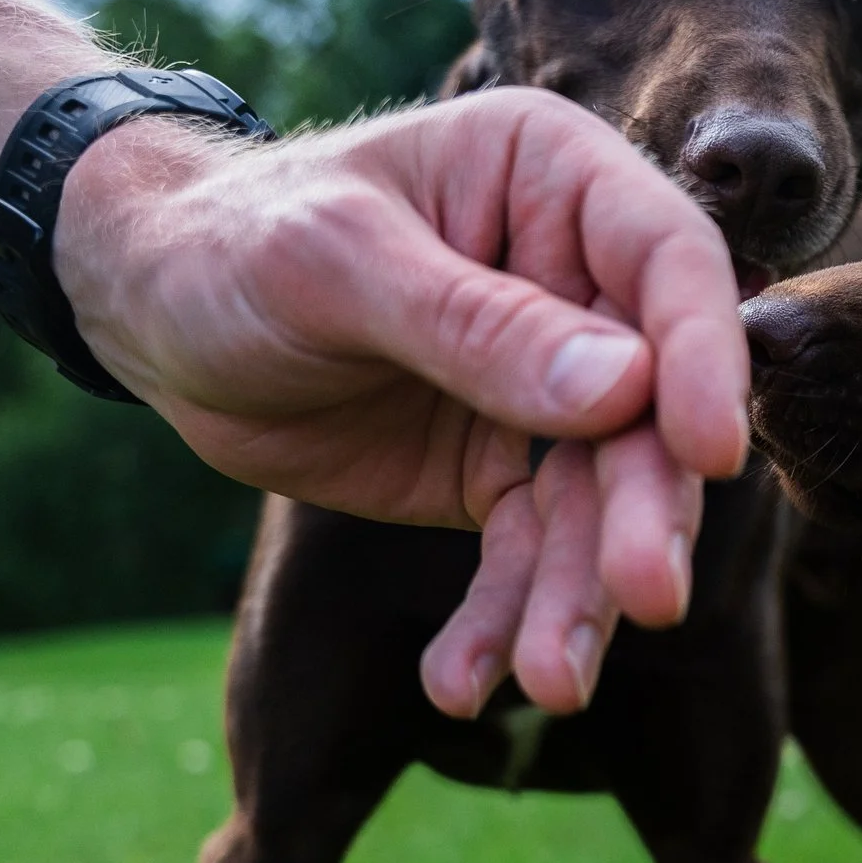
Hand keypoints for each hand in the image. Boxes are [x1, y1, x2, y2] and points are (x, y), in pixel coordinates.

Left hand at [57, 88, 748, 714]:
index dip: (704, 357)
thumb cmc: (233, 240)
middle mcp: (581, 285)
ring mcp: (554, 389)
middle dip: (642, 513)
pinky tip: (462, 679)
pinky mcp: (509, 474)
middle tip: (646, 598)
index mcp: (557, 181)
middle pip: (651, 411)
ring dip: (579, 598)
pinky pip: (533, 559)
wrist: (151, 313)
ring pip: (601, 504)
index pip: (669, 263)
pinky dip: (505, 623)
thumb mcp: (333, 263)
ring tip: (549, 681)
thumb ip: (475, 323)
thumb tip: (627, 388)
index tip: (710, 453)